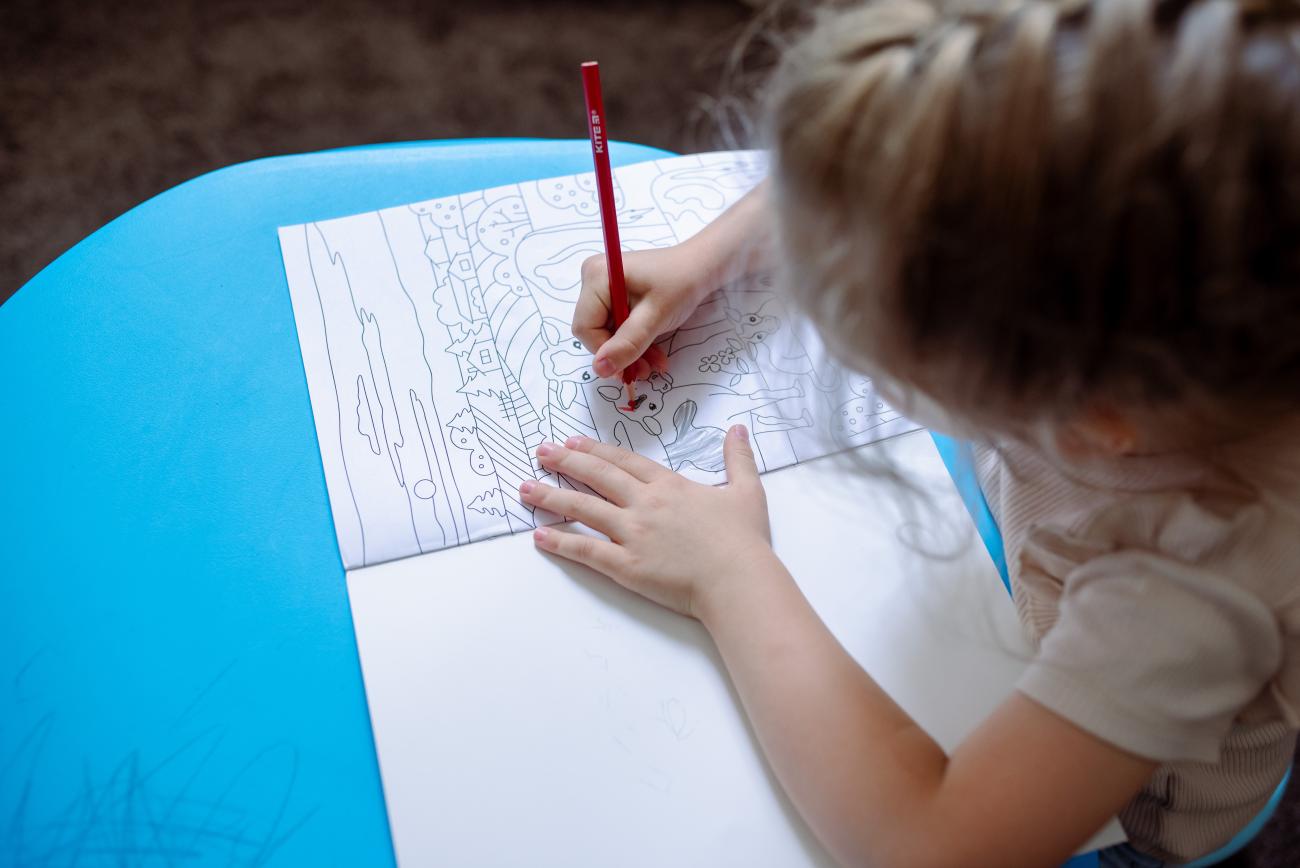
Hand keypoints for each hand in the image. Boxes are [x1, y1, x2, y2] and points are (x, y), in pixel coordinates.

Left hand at [522, 426, 773, 619]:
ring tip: (525, 489)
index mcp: (669, 486)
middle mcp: (645, 504)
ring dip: (552, 496)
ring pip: (584, 508)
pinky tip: (540, 535)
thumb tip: (738, 429)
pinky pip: (587, 551)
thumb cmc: (744, 540)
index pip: (625, 462)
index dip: (597, 451)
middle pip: (598, 477)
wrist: (738, 579)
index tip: (573, 442)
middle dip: (566, 462)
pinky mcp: (626, 566)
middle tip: (540, 452)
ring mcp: (632, 534)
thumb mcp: (747, 491)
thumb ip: (738, 458)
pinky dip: (561, 542)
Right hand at [573, 242, 711, 382]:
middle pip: (594, 331)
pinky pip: (615, 327)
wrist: (699, 268)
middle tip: (646, 368)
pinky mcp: (612, 295)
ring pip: (606, 333)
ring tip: (654, 362)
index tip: (631, 366)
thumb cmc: (680, 283)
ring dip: (630, 352)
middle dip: (620, 353)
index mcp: (596, 276)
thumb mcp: (655, 316)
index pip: (585, 328)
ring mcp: (601, 287)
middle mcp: (592, 279)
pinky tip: (651, 351)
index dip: (605, 351)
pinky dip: (632, 342)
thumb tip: (600, 369)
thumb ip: (627, 343)